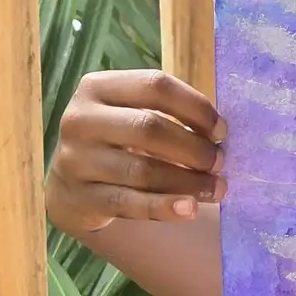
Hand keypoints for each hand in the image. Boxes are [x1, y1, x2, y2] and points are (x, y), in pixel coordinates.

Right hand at [46, 70, 226, 237]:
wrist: (73, 186)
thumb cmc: (119, 140)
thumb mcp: (133, 113)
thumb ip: (170, 114)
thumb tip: (220, 133)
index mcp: (97, 87)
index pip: (155, 86)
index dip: (195, 107)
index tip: (221, 130)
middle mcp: (80, 119)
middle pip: (148, 127)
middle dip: (193, 147)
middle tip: (220, 162)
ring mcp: (75, 160)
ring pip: (141, 170)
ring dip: (187, 182)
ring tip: (217, 189)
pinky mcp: (79, 199)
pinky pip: (129, 204)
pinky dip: (164, 207)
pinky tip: (190, 209)